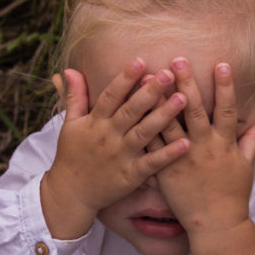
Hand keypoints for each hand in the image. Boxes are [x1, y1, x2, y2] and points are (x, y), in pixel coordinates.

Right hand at [41, 58, 187, 239]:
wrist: (70, 193)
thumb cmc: (72, 155)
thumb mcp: (69, 124)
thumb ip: (74, 96)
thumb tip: (69, 69)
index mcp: (95, 122)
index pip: (111, 96)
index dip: (124, 78)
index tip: (140, 60)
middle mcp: (109, 136)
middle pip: (131, 110)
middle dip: (149, 92)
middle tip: (168, 73)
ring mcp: (121, 156)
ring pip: (144, 133)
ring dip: (164, 116)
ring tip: (183, 99)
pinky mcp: (130, 176)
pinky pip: (152, 163)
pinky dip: (168, 154)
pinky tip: (185, 143)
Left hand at [148, 58, 254, 254]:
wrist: (215, 225)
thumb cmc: (232, 195)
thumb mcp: (246, 167)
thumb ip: (252, 143)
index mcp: (224, 144)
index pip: (226, 110)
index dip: (225, 87)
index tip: (221, 64)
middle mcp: (203, 148)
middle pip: (193, 111)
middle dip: (186, 84)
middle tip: (177, 60)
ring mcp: (182, 159)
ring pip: (167, 124)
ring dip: (157, 101)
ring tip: (147, 79)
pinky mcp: (165, 170)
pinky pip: (151, 147)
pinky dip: (142, 129)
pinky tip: (131, 112)